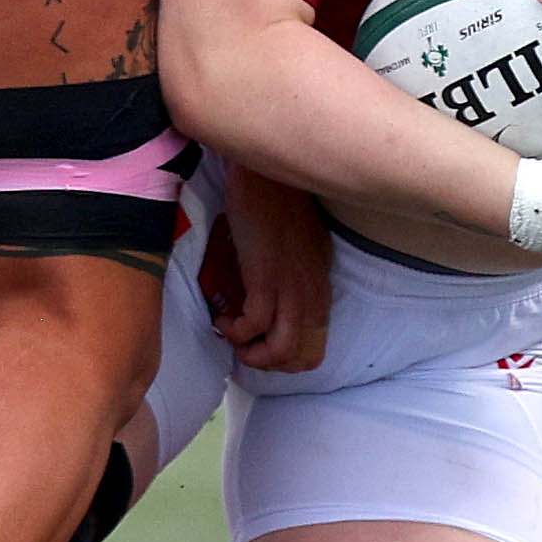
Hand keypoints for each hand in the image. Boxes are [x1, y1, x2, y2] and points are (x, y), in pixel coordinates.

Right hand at [199, 164, 329, 372]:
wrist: (267, 179)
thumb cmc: (279, 208)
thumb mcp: (301, 252)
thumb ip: (297, 278)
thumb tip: (279, 300)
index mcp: (320, 290)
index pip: (315, 348)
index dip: (285, 358)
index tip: (259, 345)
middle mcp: (312, 296)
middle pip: (299, 357)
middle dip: (266, 362)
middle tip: (241, 347)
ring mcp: (292, 290)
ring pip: (280, 349)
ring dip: (250, 354)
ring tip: (231, 336)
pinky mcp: (267, 280)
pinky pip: (252, 324)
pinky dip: (234, 330)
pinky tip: (221, 318)